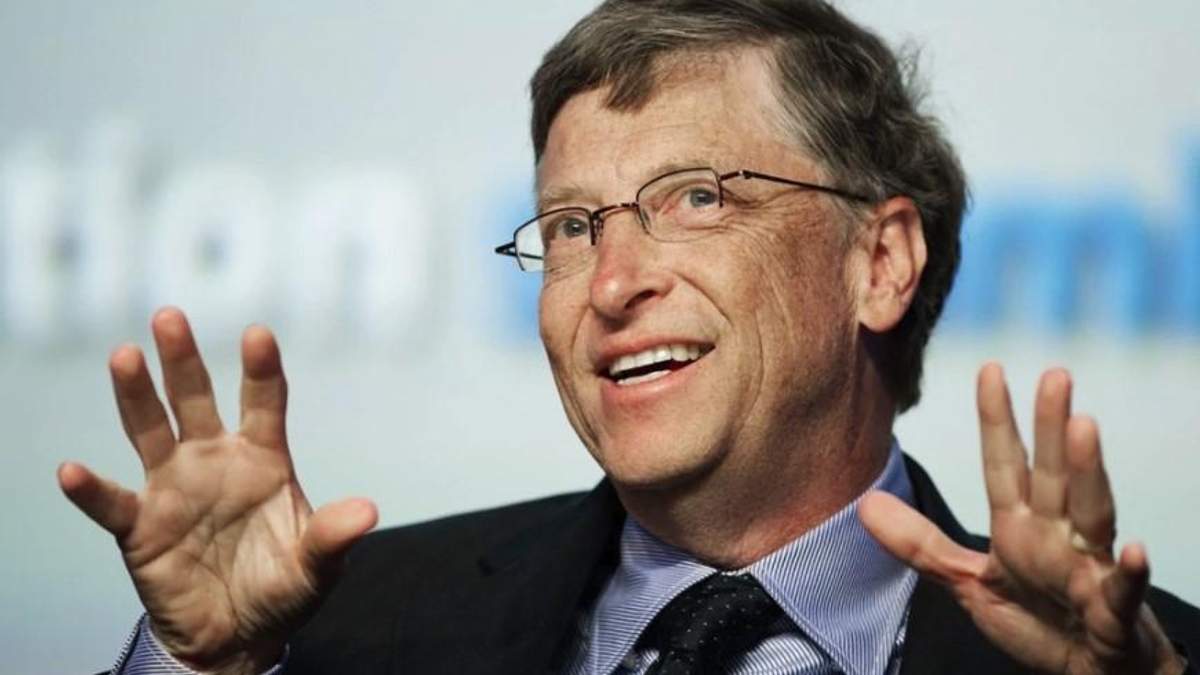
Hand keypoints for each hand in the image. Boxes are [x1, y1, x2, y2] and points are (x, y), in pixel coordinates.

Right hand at [58, 308, 377, 674]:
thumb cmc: (282, 588)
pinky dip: (91, 490)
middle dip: (183, 360)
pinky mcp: (140, 526)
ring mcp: (173, 488)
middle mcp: (214, 460)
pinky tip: (72, 471)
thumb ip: (334, 536)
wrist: (239, 636)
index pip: (264, 402)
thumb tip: (368, 512)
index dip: (261, 369)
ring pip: (150, 431)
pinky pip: (112, 503)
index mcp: (263, 459)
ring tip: (125, 356)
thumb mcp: (317, 566)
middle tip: (170, 317)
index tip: (259, 334)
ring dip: (135, 396)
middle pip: (196, 400)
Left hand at [860, 363, 1183, 674]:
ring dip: (1089, 471)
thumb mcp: (969, 581)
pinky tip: (1134, 548)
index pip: (1004, 463)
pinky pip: (1122, 589)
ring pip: (1092, 511)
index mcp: (1019, 525)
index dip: (997, 419)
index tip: (990, 368)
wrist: (1084, 671)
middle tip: (1054, 374)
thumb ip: (921, 544)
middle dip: (1051, 426)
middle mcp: (1057, 534)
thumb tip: (865, 504)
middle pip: (1052, 473)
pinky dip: (1129, 570)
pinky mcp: (1113, 610)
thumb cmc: (1036, 619)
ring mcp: (1088, 568)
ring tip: (1085, 426)